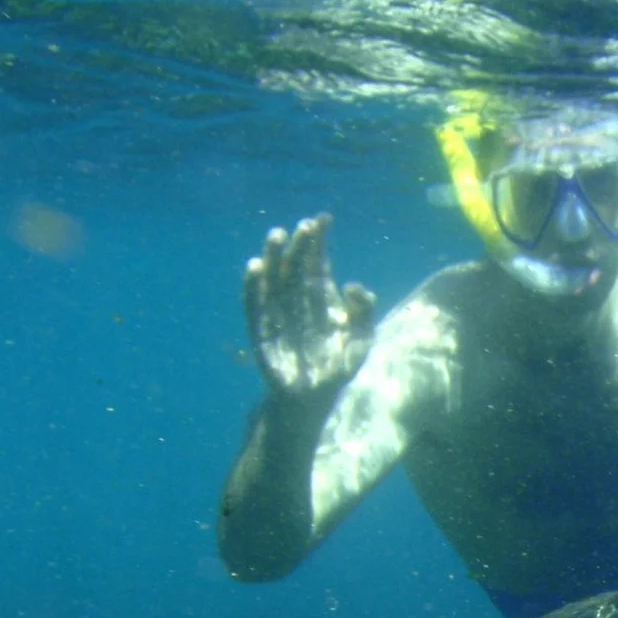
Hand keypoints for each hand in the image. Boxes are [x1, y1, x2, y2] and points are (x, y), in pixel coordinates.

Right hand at [243, 214, 375, 399]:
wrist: (314, 398)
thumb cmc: (338, 368)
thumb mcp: (361, 340)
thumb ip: (364, 312)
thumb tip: (353, 285)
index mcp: (321, 297)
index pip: (318, 262)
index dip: (319, 241)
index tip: (324, 219)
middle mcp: (297, 299)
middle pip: (296, 265)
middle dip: (299, 245)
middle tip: (303, 227)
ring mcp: (278, 312)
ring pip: (273, 278)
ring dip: (273, 256)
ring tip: (277, 235)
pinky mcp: (261, 329)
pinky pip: (254, 305)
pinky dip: (253, 286)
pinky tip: (255, 267)